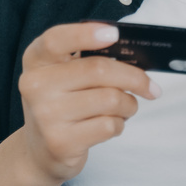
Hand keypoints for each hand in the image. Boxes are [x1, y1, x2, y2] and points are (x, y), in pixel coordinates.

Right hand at [17, 22, 160, 184]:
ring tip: (126, 107)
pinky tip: (111, 124)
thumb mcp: (63, 76)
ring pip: (110, 99)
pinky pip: (108, 126)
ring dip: (129, 104)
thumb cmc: (62, 104)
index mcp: (36, 60)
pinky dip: (119, 124)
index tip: (114, 34)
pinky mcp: (60, 142)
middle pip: (97, 69)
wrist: (41, 150)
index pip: (55, 40)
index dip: (85, 34)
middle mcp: (35, 85)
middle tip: (150, 86)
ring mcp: (45, 115)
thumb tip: (136, 60)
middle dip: (134, 77)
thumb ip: (89, 60)